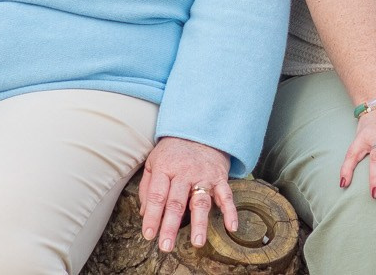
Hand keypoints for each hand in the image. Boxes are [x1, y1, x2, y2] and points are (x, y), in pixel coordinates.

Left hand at [140, 136, 236, 252]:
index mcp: (165, 168)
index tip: (149, 235)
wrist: (200, 130)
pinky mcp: (220, 177)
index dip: (152, 216)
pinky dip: (230, 211)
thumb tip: (144, 214)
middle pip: (176, 202)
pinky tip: (231, 227)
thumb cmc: (173, 151)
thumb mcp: (153, 161)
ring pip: (201, 202)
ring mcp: (204, 176)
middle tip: (166, 247)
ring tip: (197, 242)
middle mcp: (184, 173)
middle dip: (170, 226)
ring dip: (199, 223)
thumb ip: (147, 187)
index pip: (156, 195)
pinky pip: (226, 196)